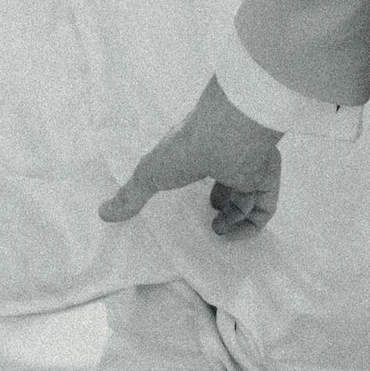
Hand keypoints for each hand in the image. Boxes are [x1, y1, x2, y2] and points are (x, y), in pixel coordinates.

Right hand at [99, 77, 283, 239]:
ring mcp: (249, 166)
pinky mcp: (267, 178)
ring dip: (233, 216)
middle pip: (228, 181)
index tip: (184, 204)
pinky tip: (232, 235)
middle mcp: (226, 156)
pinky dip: (251, 225)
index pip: (202, 166)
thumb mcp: (150, 172)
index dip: (194, 184)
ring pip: (247, 196)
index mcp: (200, 148)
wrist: (228, 134)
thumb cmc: (185, 148)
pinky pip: (265, 206)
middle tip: (207, 220)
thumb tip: (103, 213)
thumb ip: (131, 194)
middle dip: (220, 202)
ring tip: (217, 230)